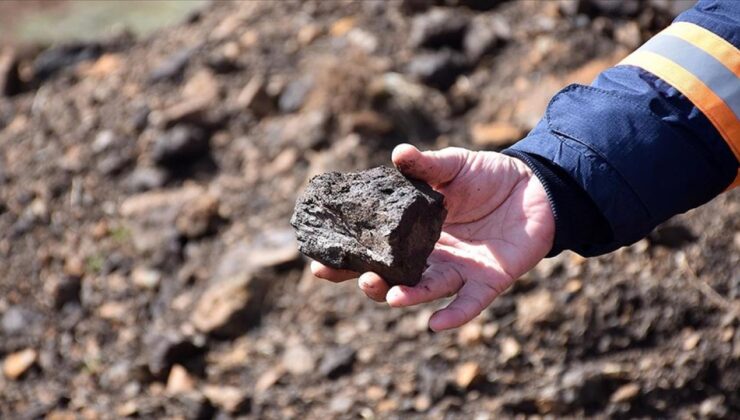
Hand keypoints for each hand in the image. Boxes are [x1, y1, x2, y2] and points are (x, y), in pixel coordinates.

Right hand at [311, 144, 554, 330]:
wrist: (536, 187)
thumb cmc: (489, 176)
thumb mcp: (453, 165)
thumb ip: (426, 166)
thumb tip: (397, 153)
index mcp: (415, 231)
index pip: (376, 249)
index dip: (349, 258)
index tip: (319, 263)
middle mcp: (432, 256)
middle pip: (395, 277)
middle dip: (372, 282)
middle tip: (355, 277)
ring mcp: (459, 270)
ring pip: (426, 289)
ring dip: (406, 296)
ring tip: (387, 294)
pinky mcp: (489, 281)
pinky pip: (470, 303)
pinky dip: (454, 315)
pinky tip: (435, 324)